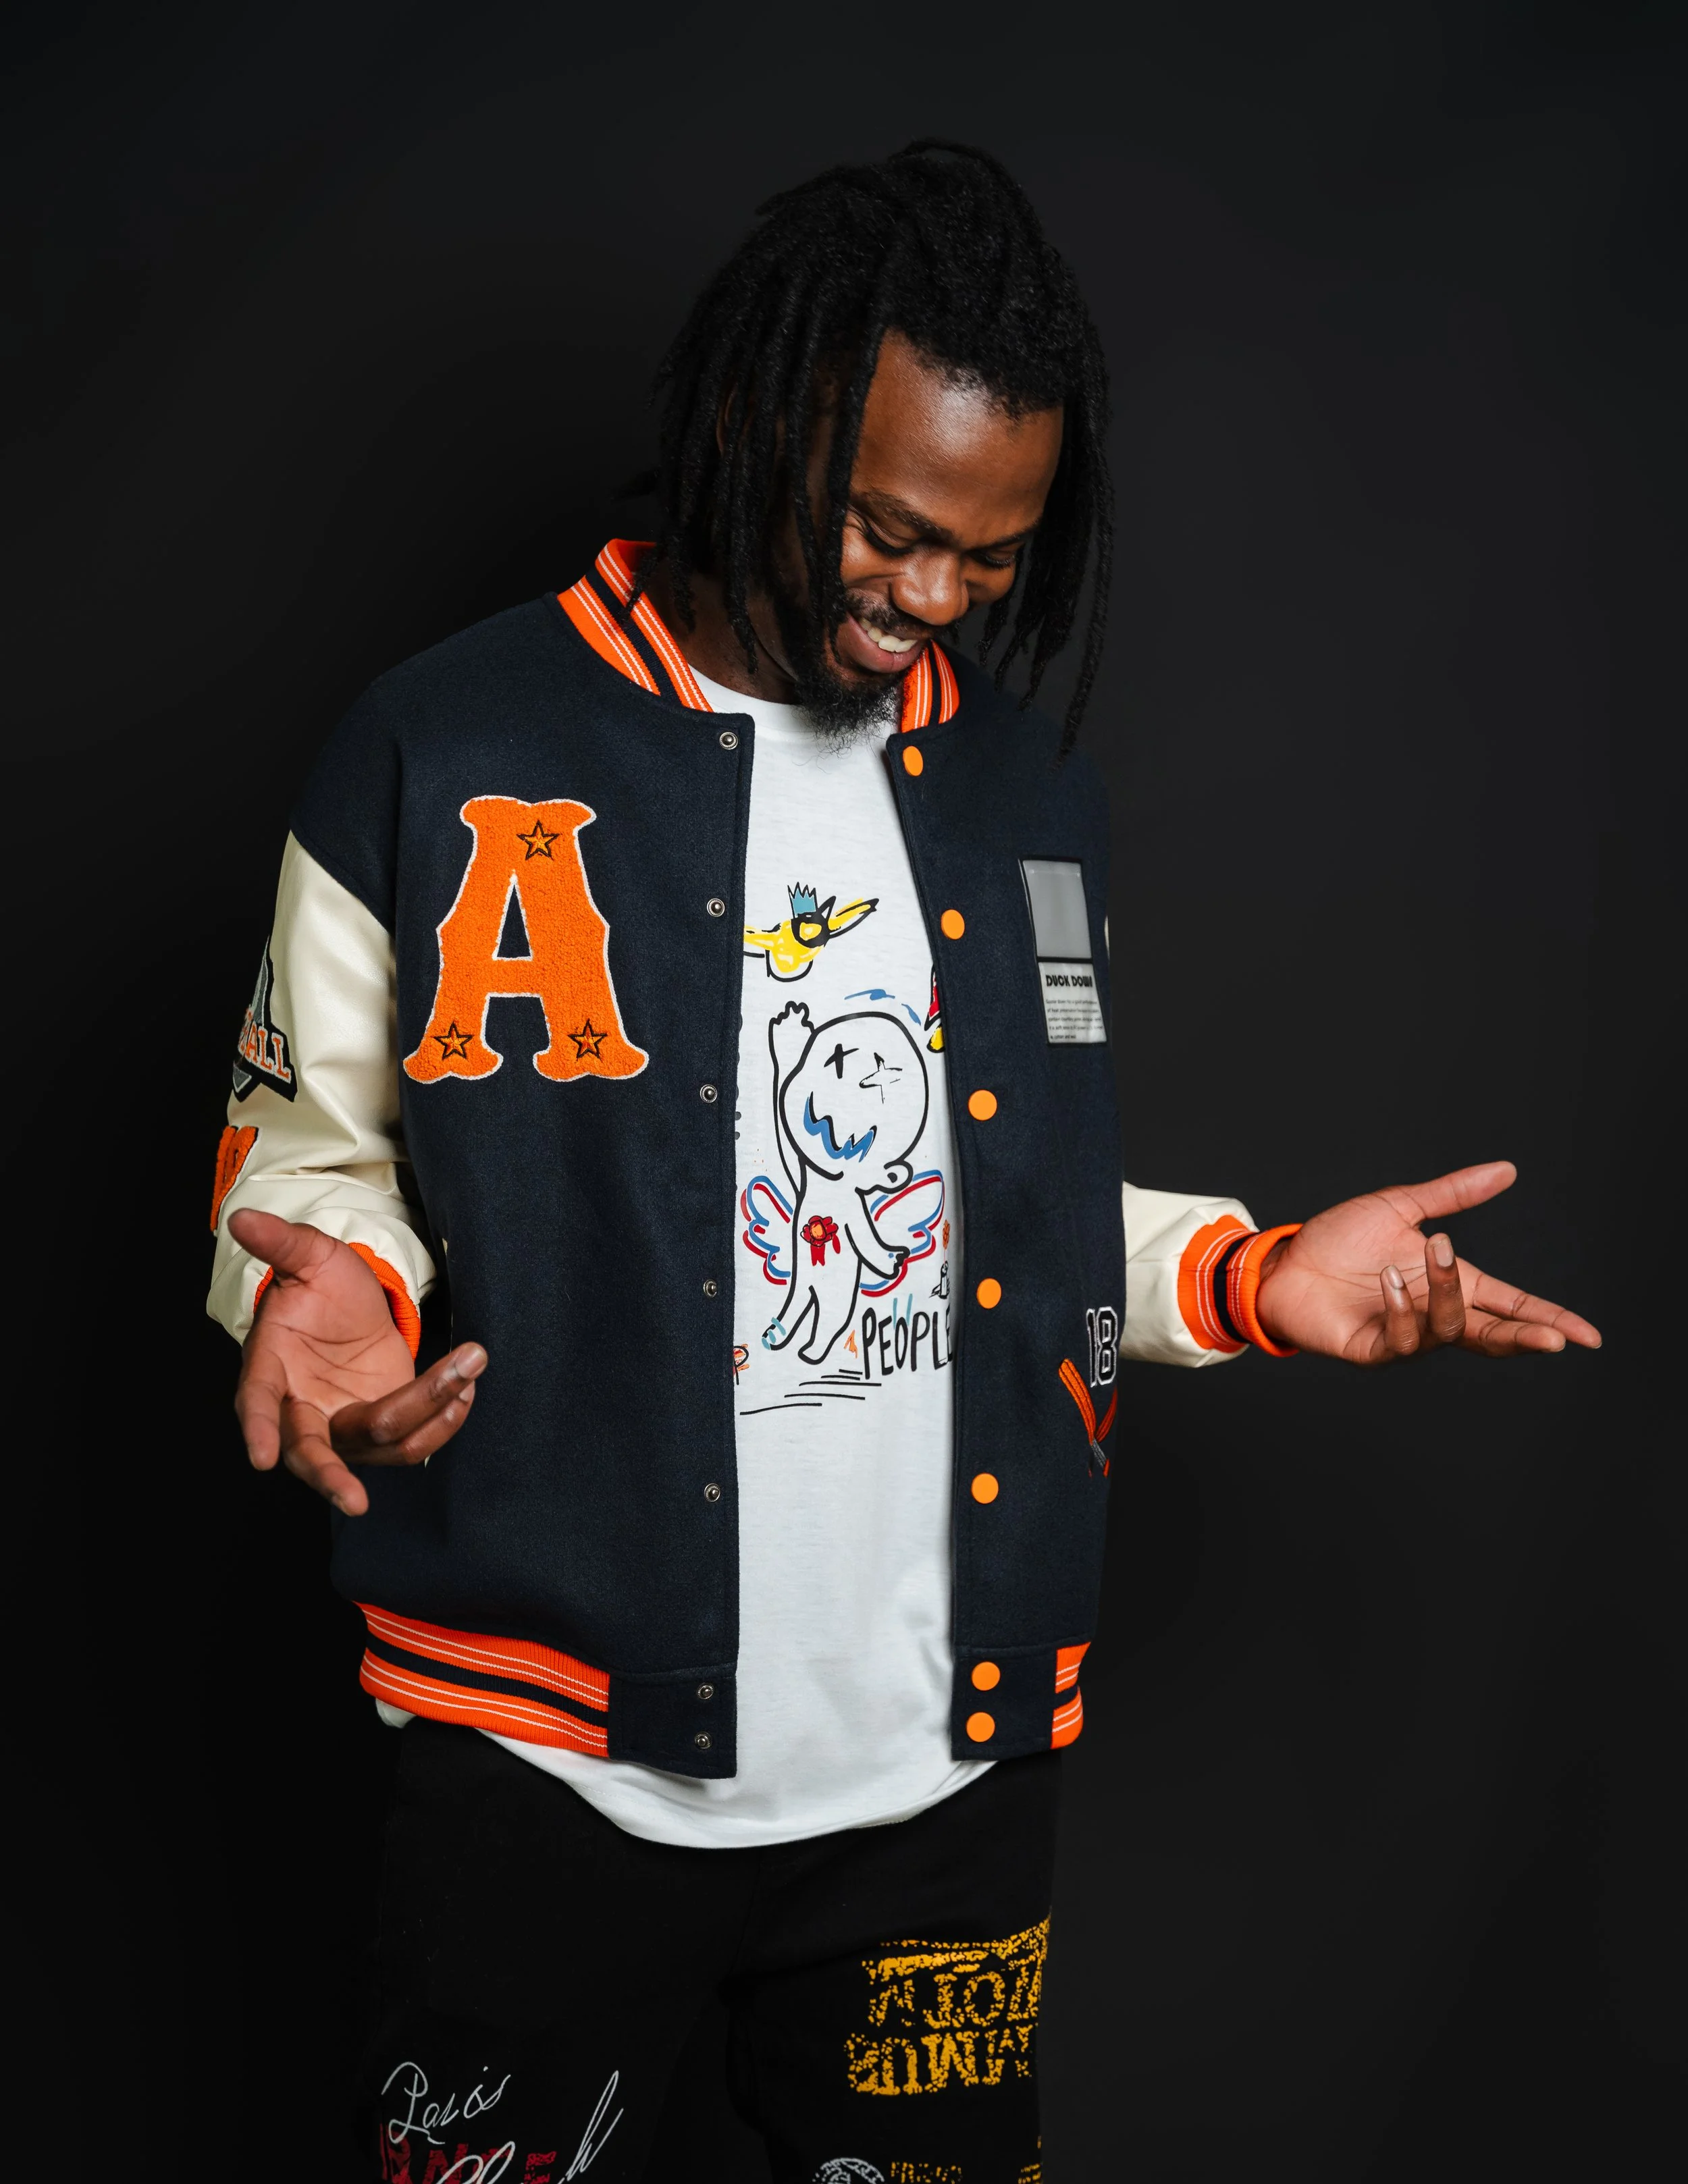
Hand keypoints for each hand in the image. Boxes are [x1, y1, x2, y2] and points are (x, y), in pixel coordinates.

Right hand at [229, 1209, 486, 1513]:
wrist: (355, 1304)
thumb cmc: (321, 1286)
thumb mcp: (309, 1256)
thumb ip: (280, 1243)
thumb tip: (242, 1216)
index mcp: (270, 1369)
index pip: (257, 1403)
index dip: (258, 1429)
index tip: (261, 1458)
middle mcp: (303, 1409)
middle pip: (314, 1453)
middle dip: (331, 1479)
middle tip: (355, 1502)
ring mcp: (344, 1426)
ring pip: (381, 1441)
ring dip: (429, 1411)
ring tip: (469, 1366)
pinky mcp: (383, 1430)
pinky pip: (415, 1441)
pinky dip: (444, 1418)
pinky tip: (466, 1386)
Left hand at [1252, 1161, 1600, 1364]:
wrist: (1285, 1262)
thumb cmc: (1340, 1239)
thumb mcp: (1400, 1208)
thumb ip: (1454, 1194)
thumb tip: (1507, 1169)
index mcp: (1451, 1282)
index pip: (1512, 1306)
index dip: (1548, 1321)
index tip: (1589, 1337)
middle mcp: (1435, 1313)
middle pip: (1494, 1335)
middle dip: (1525, 1338)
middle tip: (1553, 1341)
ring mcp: (1406, 1335)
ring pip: (1450, 1331)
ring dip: (1448, 1293)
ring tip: (1432, 1251)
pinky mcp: (1372, 1350)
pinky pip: (1402, 1339)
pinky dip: (1402, 1308)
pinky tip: (1388, 1280)